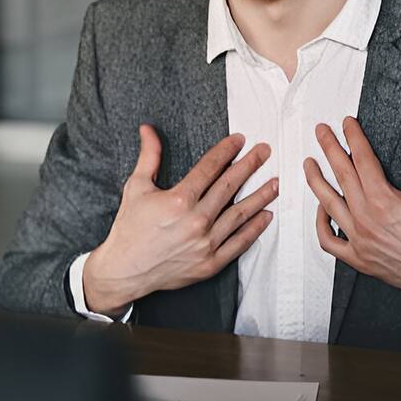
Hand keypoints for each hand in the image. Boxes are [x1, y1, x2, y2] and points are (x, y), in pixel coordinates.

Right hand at [83, 126, 278, 315]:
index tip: (239, 140)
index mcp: (179, 200)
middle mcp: (196, 221)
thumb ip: (149, 156)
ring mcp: (205, 243)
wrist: (124, 270)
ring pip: (240, 215)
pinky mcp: (209, 263)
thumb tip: (148, 129)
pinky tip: (266, 216)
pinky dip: (254, 230)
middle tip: (265, 152)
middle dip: (250, 166)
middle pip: (229, 187)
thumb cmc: (129, 228)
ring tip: (275, 183)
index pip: (209, 168)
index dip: (226, 151)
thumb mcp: (136, 187)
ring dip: (260, 197)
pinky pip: (238, 244)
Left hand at [304, 118, 400, 315]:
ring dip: (316, 181)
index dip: (353, 137)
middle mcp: (366, 218)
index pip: (361, 158)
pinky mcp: (359, 258)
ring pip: (328, 204)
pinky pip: (329, 240)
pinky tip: (321, 210)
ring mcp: (359, 240)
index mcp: (383, 199)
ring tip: (310, 164)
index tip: (347, 124)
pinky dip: (321, 224)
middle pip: (341, 175)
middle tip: (321, 132)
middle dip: (329, 148)